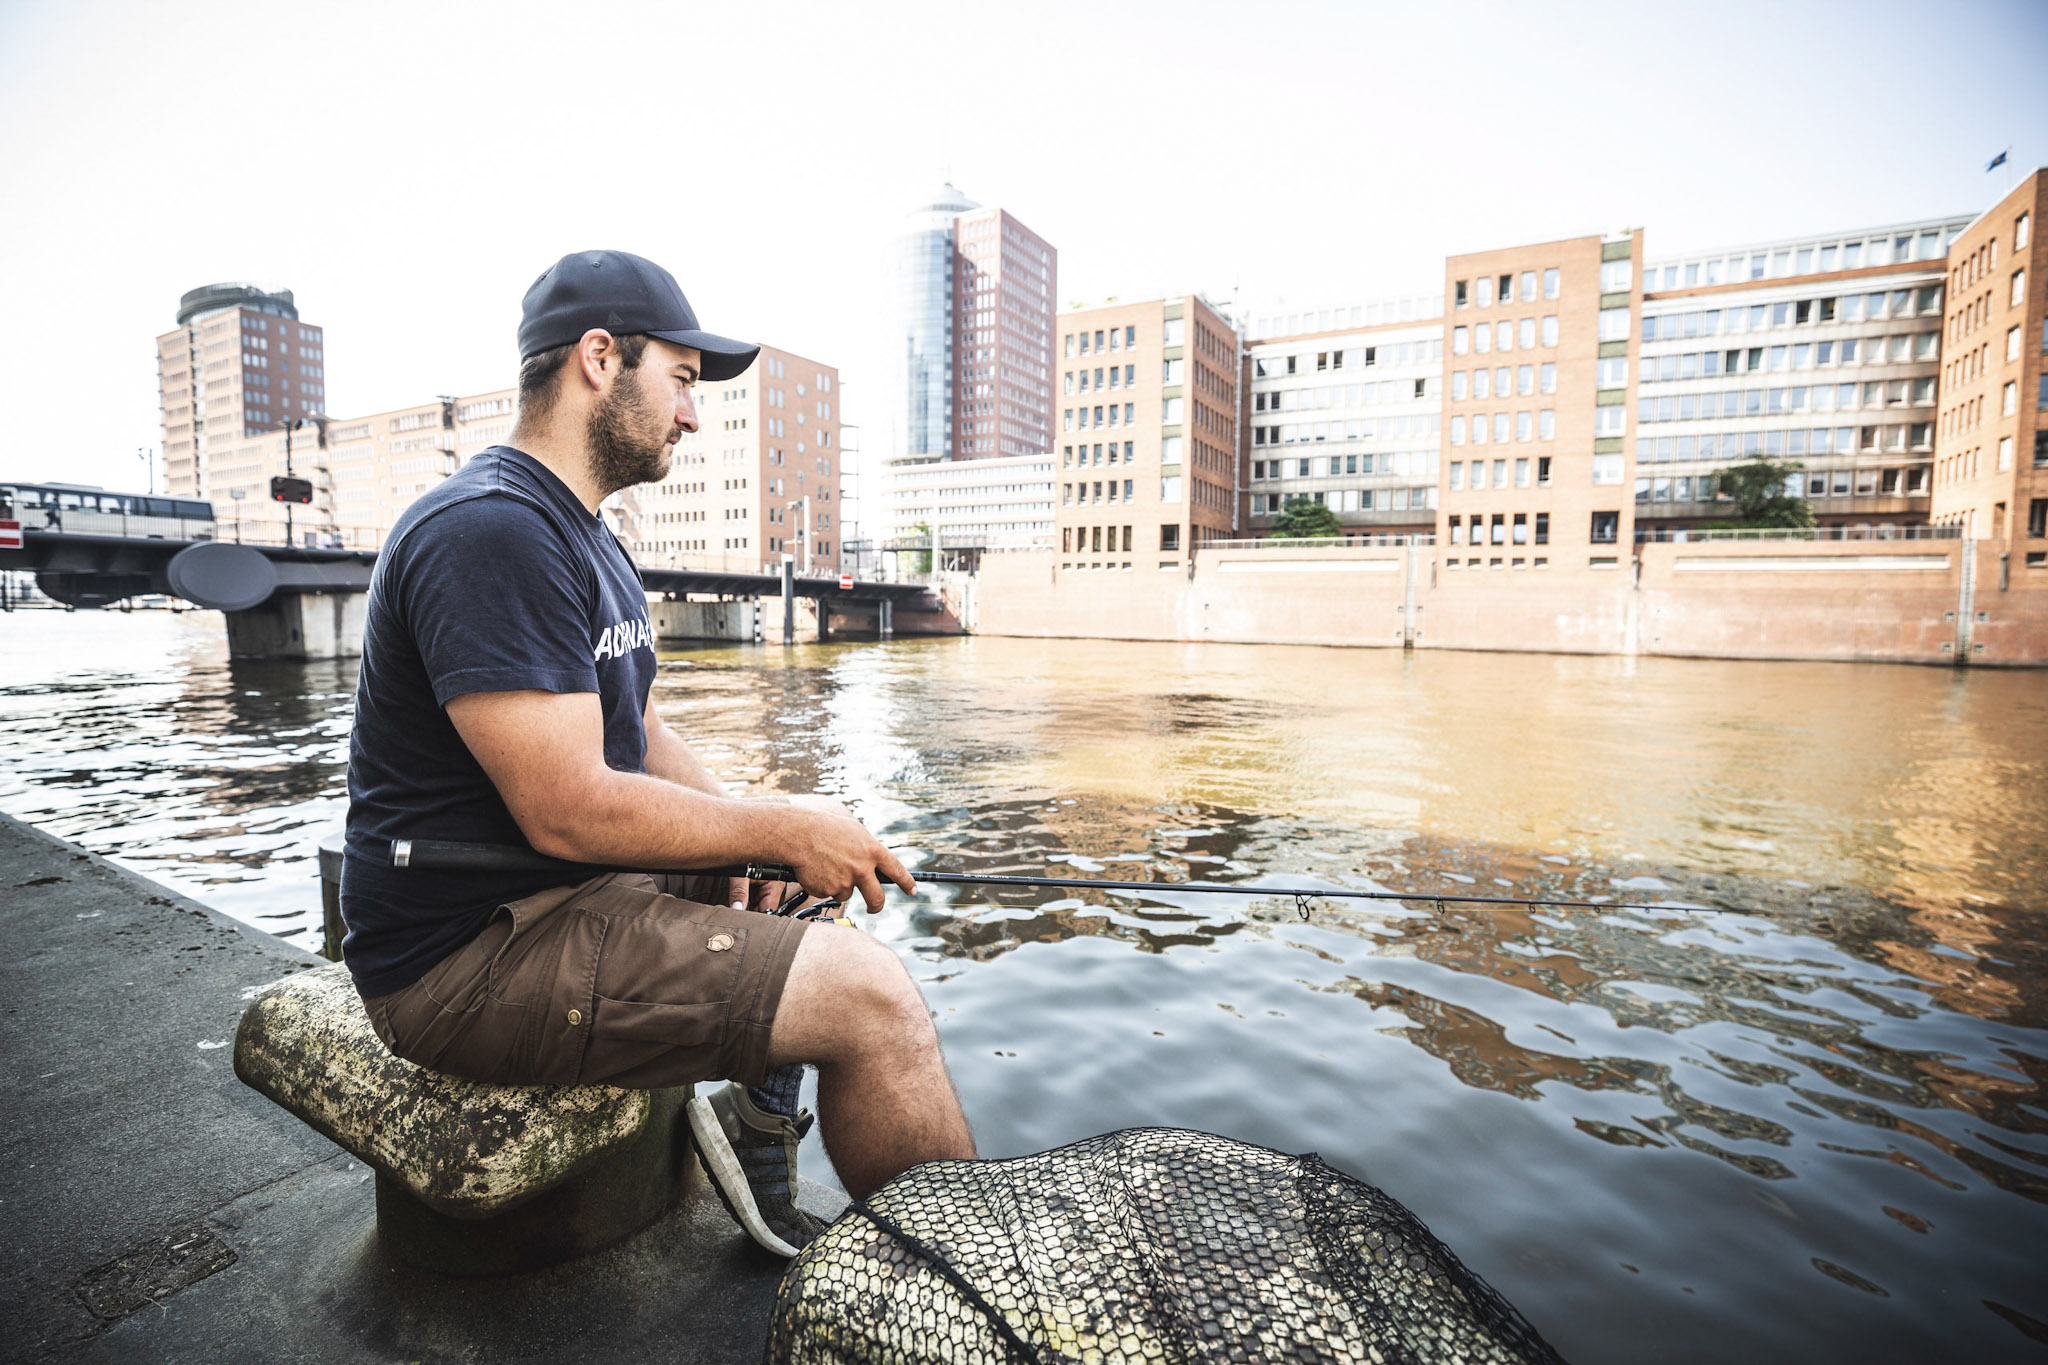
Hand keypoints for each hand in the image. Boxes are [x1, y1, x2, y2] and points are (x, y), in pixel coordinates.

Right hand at [780, 796, 914, 913]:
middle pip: (877, 898)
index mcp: (872, 851)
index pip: (897, 871)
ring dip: (839, 885)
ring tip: (826, 865)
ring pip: (847, 893)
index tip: (912, 890)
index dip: (907, 883)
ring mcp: (845, 882)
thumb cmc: (825, 828)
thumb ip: (866, 849)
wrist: (799, 834)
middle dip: (877, 906)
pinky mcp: (828, 890)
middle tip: (874, 907)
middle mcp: (862, 869)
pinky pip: (828, 892)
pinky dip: (823, 884)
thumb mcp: (854, 832)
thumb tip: (874, 864)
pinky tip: (816, 869)